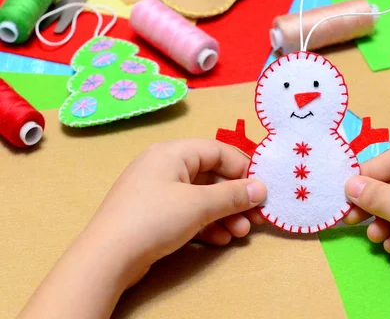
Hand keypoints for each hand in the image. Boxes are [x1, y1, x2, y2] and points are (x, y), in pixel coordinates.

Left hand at [19, 139, 266, 318]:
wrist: (107, 258)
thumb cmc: (154, 219)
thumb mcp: (199, 205)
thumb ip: (233, 195)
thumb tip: (261, 188)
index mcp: (172, 153)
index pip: (217, 151)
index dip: (243, 168)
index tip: (262, 189)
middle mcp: (165, 167)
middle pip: (211, 176)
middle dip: (235, 198)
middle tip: (256, 217)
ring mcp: (157, 192)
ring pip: (201, 198)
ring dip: (224, 214)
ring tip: (241, 233)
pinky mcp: (154, 215)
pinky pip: (188, 213)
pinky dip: (207, 224)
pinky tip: (221, 240)